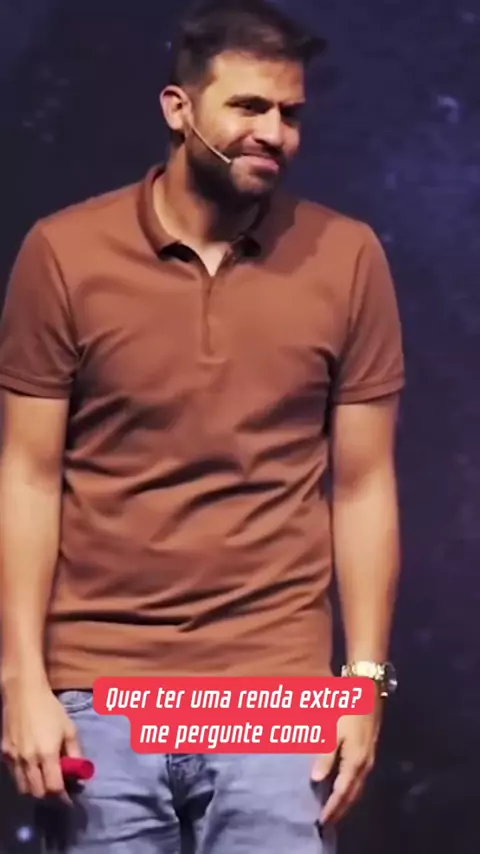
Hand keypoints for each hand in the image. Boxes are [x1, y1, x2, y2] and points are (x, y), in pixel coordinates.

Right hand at [1, 679, 81, 801]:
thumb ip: (75, 753)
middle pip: (37, 793)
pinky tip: (32, 768)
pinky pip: (14, 775)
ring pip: (23, 788)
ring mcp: (14, 758)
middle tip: (58, 788)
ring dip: (35, 789)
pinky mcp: (5, 754)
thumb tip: (80, 771)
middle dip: (49, 795)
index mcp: (47, 753)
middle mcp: (29, 760)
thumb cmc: (51, 709)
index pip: (54, 787)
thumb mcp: (69, 728)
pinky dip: (24, 778)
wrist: (24, 694)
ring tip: (45, 780)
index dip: (63, 796)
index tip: (70, 799)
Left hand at [311, 700, 382, 824]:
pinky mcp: (369, 752)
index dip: (332, 807)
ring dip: (347, 801)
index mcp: (355, 761)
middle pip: (353, 795)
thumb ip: (326, 756)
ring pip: (358, 789)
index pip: (342, 791)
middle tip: (327, 822)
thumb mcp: (334, 731)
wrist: (369, 691)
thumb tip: (316, 779)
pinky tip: (344, 788)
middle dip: (341, 809)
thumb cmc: (348, 709)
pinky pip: (360, 780)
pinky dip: (351, 790)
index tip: (322, 820)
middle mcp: (365, 765)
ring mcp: (369, 759)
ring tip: (334, 810)